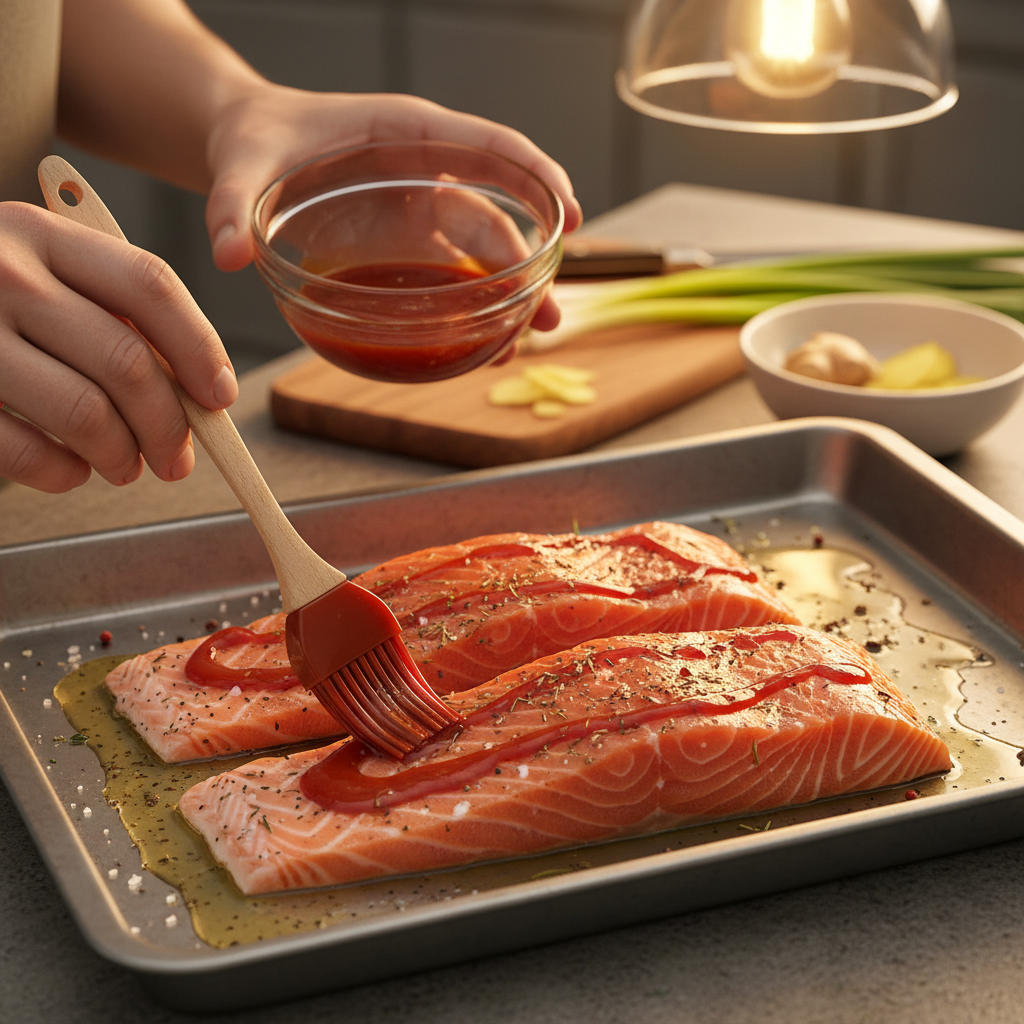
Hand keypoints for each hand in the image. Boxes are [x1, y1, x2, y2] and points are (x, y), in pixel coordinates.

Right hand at [0, 202, 236, 491]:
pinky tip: (72, 471)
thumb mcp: (43, 270)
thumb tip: (199, 389)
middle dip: (170, 426)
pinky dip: (64, 474)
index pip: (150, 285)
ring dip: (123, 455)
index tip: (221, 397)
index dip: (201, 348)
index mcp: (44, 233)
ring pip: (86, 412)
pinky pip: (25, 450)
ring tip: (127, 466)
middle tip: (178, 458)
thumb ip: (113, 309)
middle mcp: (4, 273)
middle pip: (128, 361)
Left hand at [203, 88, 581, 330]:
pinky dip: (468, 309)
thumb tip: (225, 255)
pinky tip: (477, 345)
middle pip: (495, 216)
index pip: (490, 145)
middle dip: (529, 265)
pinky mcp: (405, 245)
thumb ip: (232, 203)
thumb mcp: (241, 163)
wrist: (248, 146)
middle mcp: (424, 173)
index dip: (536, 176)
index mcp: (406, 132)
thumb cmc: (256, 138)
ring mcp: (417, 213)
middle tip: (548, 317)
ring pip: (479, 254)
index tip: (569, 216)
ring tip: (517, 346)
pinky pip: (449, 276)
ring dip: (505, 298)